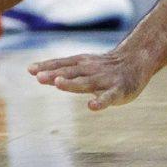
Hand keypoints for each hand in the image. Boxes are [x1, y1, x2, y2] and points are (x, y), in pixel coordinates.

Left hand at [28, 47, 157, 110]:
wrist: (137, 60)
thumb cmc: (104, 66)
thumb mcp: (83, 64)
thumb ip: (62, 69)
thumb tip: (34, 72)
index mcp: (82, 63)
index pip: (61, 64)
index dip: (47, 66)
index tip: (30, 69)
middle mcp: (91, 69)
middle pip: (70, 72)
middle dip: (55, 75)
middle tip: (39, 77)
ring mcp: (104, 80)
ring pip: (86, 82)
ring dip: (72, 83)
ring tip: (58, 84)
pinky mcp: (118, 90)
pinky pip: (108, 97)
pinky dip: (100, 101)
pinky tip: (92, 106)